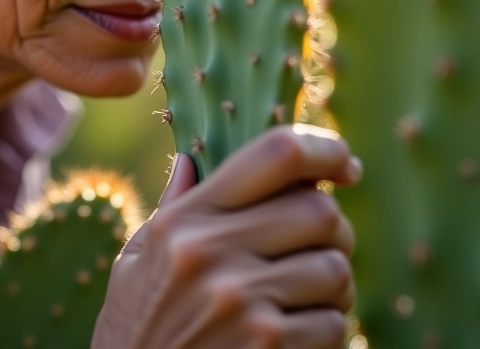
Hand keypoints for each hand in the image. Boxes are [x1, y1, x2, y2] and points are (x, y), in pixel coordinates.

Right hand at [92, 124, 361, 348]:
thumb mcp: (137, 262)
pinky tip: (295, 335)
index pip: (276, 154)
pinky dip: (327, 328)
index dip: (324, 149)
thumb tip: (189, 157)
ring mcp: (241, 303)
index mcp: (185, 220)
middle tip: (319, 243)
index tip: (344, 164)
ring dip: (332, 282)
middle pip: (319, 210)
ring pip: (336, 268)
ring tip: (305, 294)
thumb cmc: (135, 330)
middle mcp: (212, 253)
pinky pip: (335, 324)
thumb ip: (171, 206)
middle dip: (332, 227)